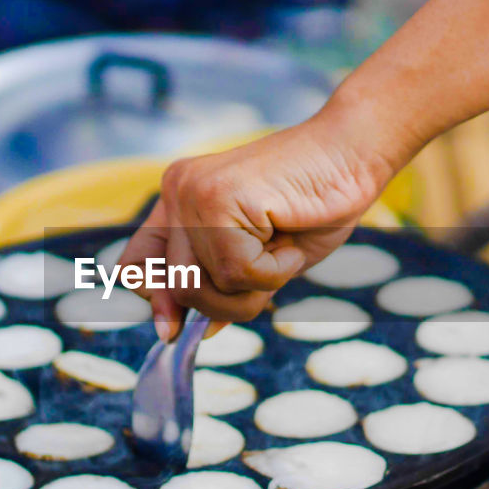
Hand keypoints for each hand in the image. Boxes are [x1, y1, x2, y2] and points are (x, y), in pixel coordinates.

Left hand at [119, 102, 396, 338]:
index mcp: (179, 201)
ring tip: (282, 250)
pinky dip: (275, 271)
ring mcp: (194, 192)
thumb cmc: (316, 203)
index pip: (134, 265)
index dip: (158, 302)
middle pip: (176, 289)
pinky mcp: (220, 199)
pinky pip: (237, 272)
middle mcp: (177, 192)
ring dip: (254, 288)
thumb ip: (219, 288)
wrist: (354, 155)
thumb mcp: (259, 259)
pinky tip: (290, 238)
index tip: (176, 330)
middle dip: (227, 303)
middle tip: (270, 273)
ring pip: (200, 288)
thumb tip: (182, 333)